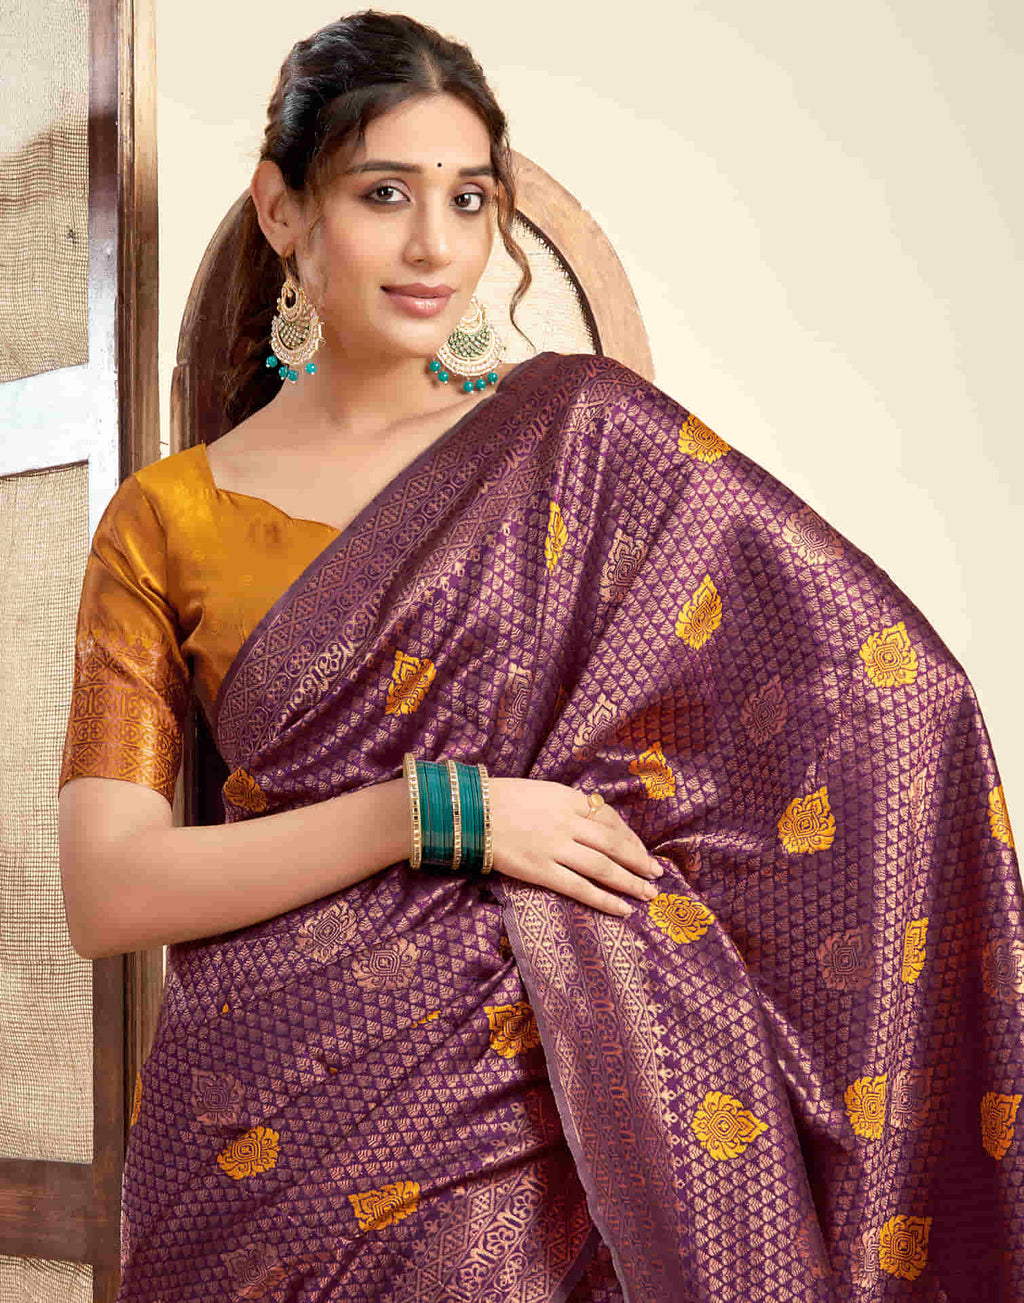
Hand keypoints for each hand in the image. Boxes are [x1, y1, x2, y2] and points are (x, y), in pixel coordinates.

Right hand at [486, 777, 662, 914]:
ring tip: (646, 894)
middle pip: (614, 845)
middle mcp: (567, 822)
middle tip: (656, 876)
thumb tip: (598, 824)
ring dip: (630, 882)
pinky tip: (622, 909)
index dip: (631, 839)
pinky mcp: (541, 870)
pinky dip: (604, 899)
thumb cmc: (504, 800)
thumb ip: (570, 807)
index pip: (611, 820)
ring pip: (603, 867)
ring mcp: (555, 847)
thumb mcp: (544, 793)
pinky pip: (579, 888)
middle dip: (639, 861)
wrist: (470, 812)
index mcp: (569, 799)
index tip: (643, 852)